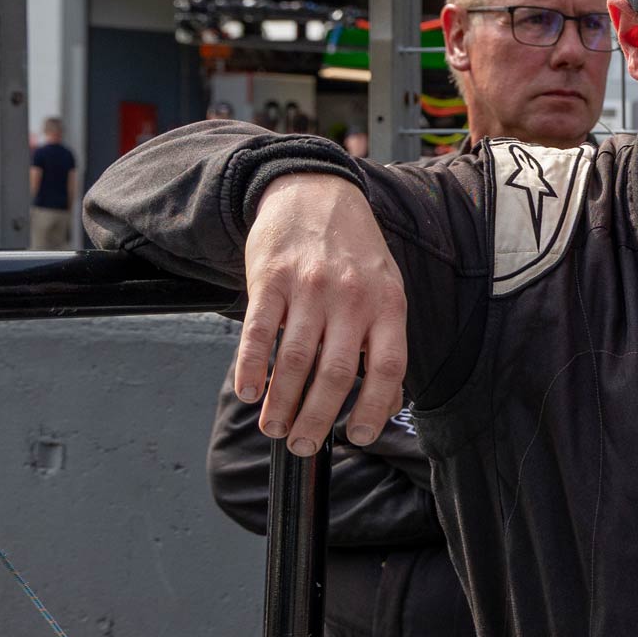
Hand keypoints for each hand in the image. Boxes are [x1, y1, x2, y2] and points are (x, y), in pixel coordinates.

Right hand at [235, 173, 406, 453]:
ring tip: (274, 427)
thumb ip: (384, 340)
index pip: (388, 368)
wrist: (315, 192)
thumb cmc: (353, 251)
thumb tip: (386, 401)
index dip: (375, 408)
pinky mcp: (271, 278)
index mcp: (387, 304)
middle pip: (337, 373)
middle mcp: (352, 298)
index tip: (356, 436)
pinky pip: (260, 331)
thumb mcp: (386, 288)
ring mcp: (310, 287)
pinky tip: (249, 392)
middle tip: (301, 444)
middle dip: (317, 418)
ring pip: (296, 359)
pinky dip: (252, 367)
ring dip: (282, 402)